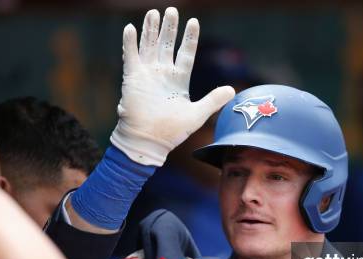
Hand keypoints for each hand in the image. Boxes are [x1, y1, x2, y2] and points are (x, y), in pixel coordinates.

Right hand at [111, 7, 234, 165]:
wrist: (149, 141)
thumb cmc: (172, 131)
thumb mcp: (197, 114)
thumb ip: (213, 100)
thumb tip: (232, 89)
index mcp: (179, 80)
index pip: (186, 54)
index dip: (189, 38)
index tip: (194, 22)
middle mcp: (163, 74)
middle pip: (166, 45)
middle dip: (169, 28)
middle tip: (171, 10)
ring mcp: (147, 75)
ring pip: (149, 46)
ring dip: (151, 30)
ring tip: (154, 12)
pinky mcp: (132, 78)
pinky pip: (130, 56)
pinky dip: (130, 43)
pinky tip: (131, 28)